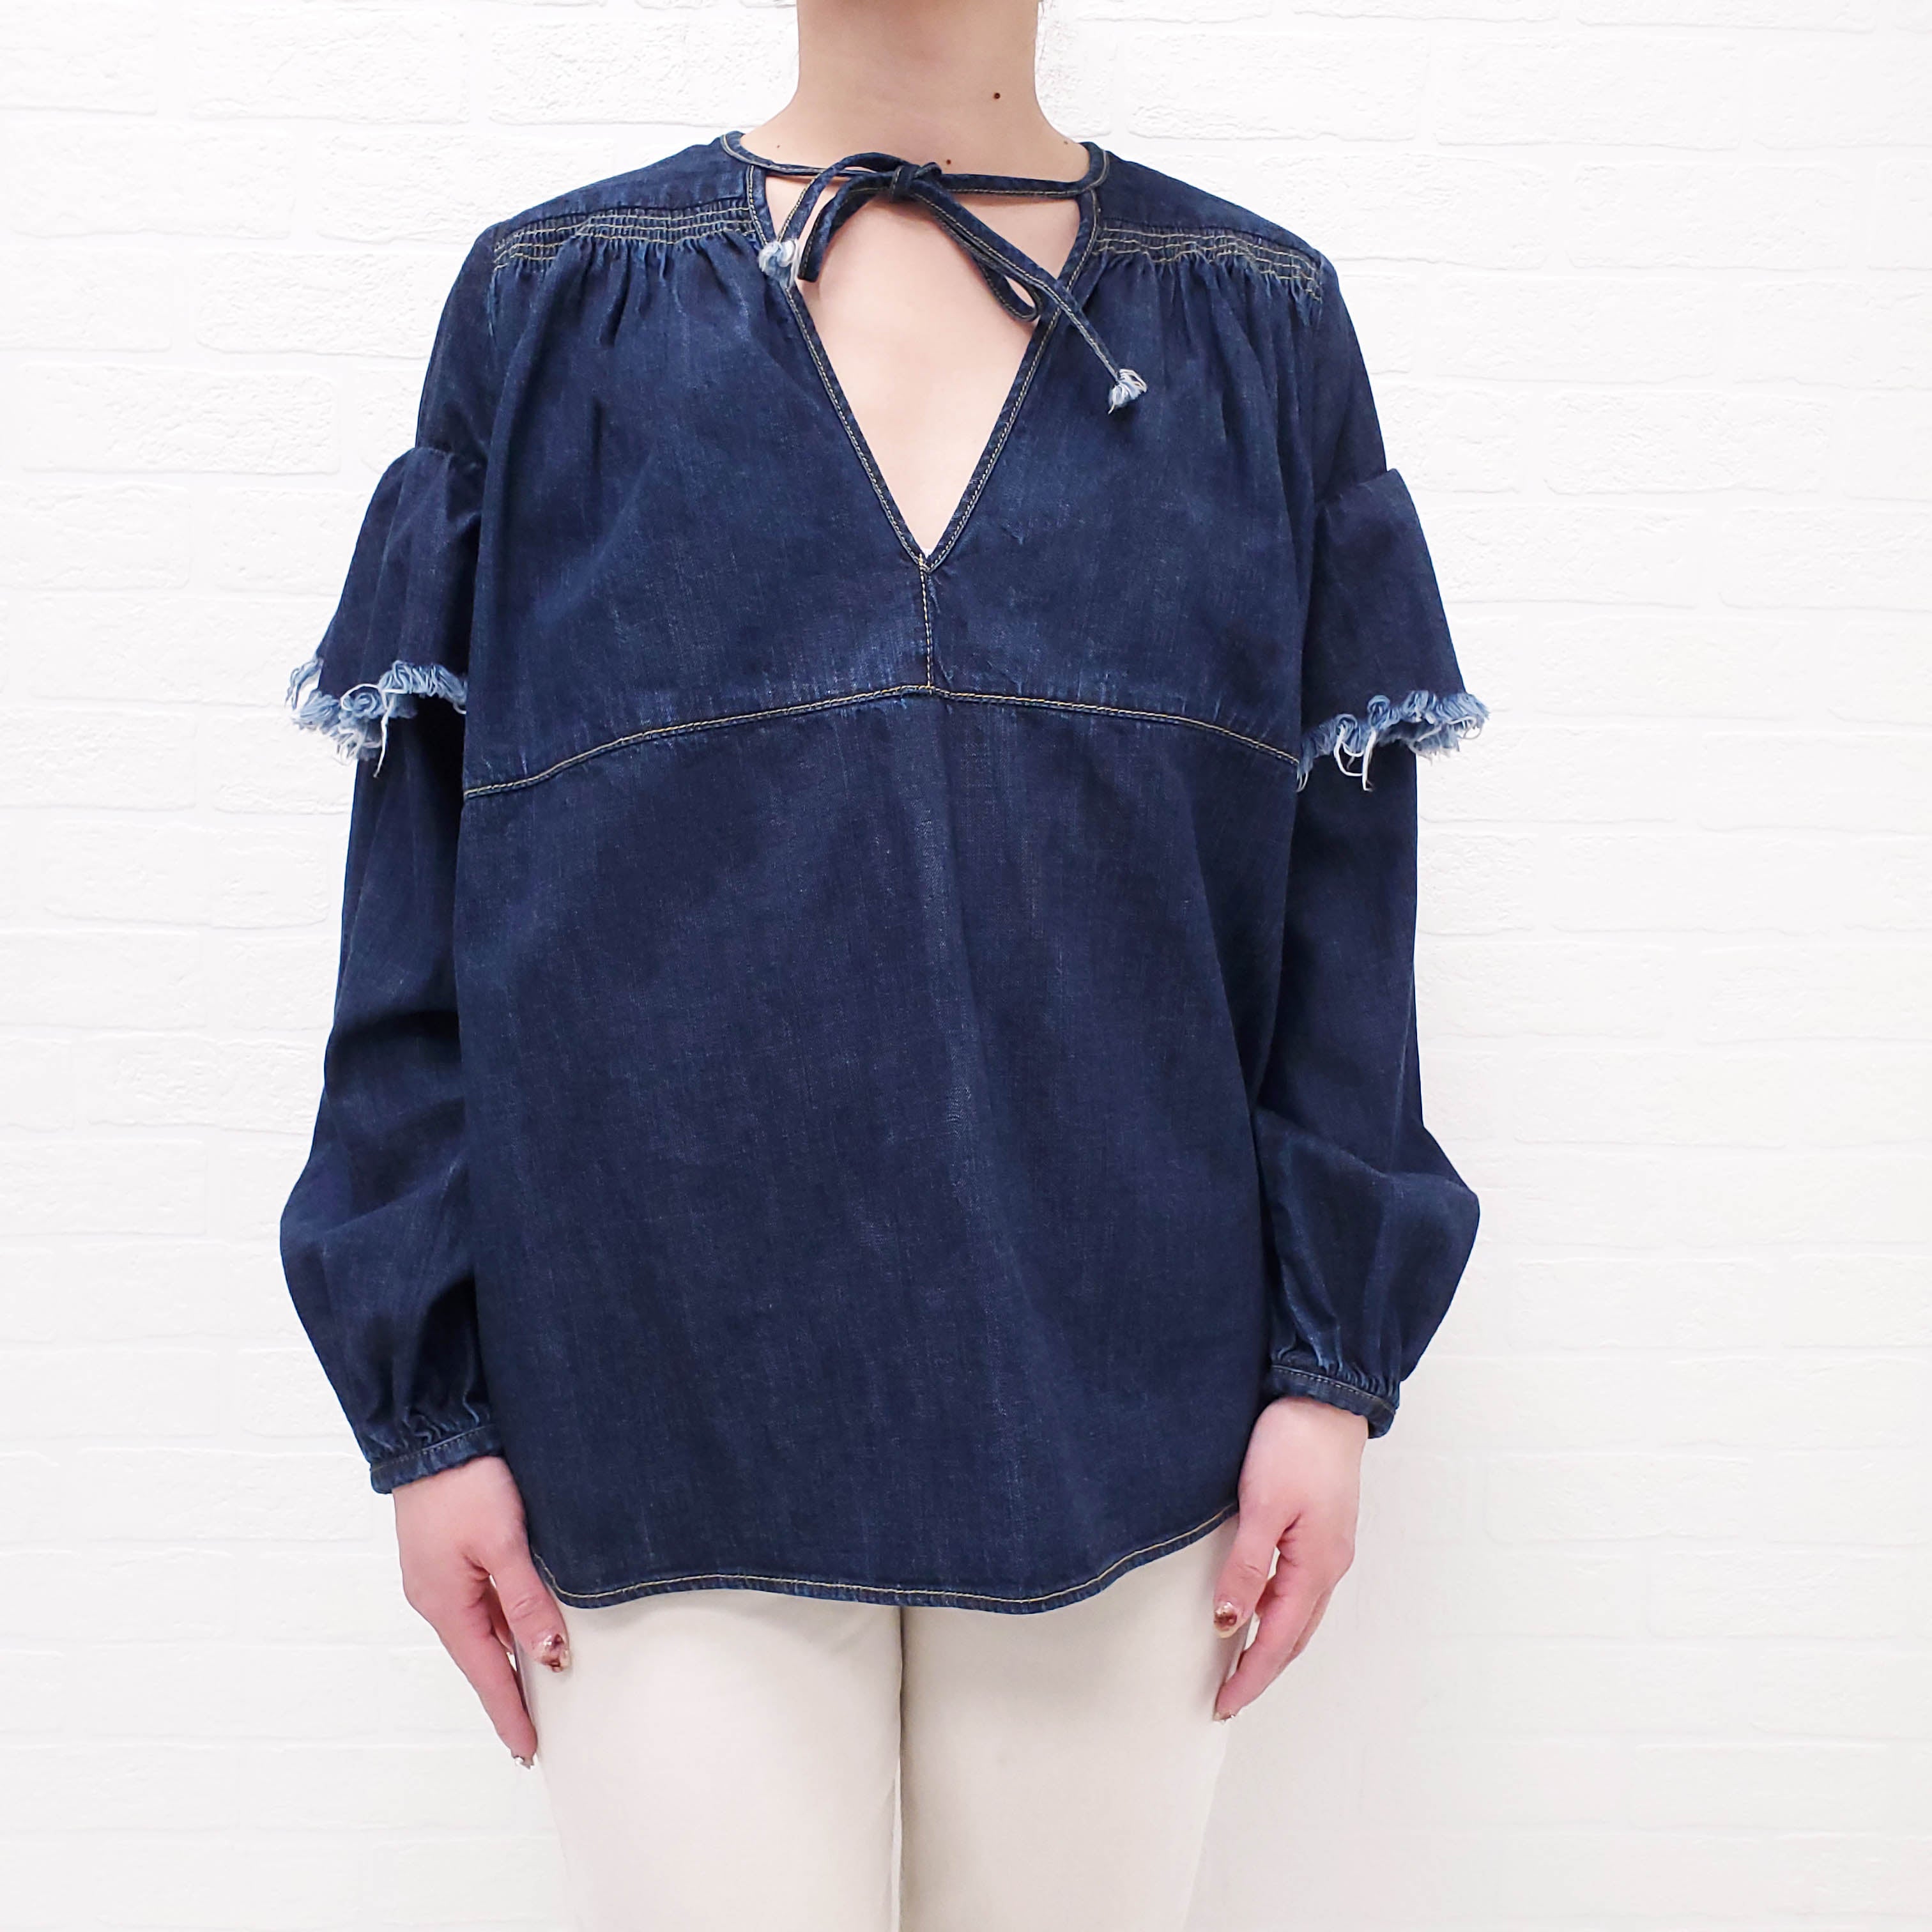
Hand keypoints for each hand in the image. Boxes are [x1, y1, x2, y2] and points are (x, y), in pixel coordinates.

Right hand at [391, 1453, 569, 1762]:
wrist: (433, 1432)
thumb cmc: (465, 1483)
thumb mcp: (504, 1543)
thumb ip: (526, 1600)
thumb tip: (548, 1653)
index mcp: (446, 1604)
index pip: (485, 1673)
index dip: (509, 1711)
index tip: (526, 1750)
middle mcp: (437, 1596)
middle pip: (481, 1654)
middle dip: (508, 1690)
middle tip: (533, 1729)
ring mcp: (439, 1574)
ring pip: (483, 1624)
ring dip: (508, 1652)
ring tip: (536, 1683)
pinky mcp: (447, 1551)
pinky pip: (480, 1598)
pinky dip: (503, 1617)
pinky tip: (524, 1621)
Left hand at [1210, 1395, 1367, 1718]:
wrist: (1326, 1398)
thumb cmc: (1296, 1444)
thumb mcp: (1262, 1506)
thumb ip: (1247, 1567)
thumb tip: (1230, 1623)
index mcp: (1316, 1567)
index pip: (1278, 1640)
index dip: (1251, 1675)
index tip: (1224, 1703)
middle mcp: (1329, 1566)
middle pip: (1294, 1636)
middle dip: (1262, 1671)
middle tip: (1229, 1697)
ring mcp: (1329, 1549)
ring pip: (1300, 1615)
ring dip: (1272, 1644)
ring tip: (1239, 1665)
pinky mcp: (1322, 1531)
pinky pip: (1300, 1588)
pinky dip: (1279, 1612)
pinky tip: (1258, 1608)